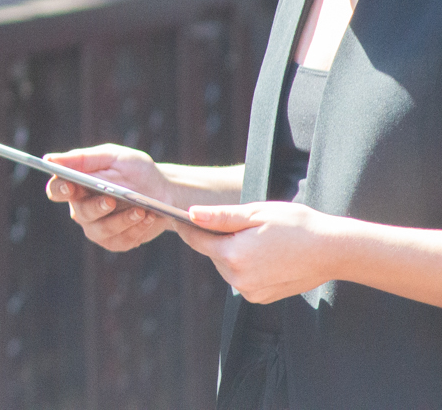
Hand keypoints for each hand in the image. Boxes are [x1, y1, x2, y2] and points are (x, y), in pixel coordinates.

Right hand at [43, 145, 180, 251]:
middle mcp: (82, 208)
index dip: (59, 189)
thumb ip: (82, 159)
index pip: (56, 190)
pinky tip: (147, 217)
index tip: (70, 186)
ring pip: (100, 230)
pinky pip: (119, 241)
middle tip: (112, 200)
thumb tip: (50, 159)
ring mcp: (98, 227)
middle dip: (96, 207)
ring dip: (121, 220)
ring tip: (141, 210)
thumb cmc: (135, 170)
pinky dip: (135, 230)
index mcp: (76, 185)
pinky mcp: (115, 241)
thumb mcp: (113, 157)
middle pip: (79, 212)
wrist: (165, 191)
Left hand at [182, 201, 350, 303]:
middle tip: (241, 224)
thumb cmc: (295, 225)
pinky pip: (241, 278)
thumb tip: (190, 214)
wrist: (332, 250)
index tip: (178, 216)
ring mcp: (250, 291)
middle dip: (218, 238)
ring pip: (226, 266)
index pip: (196, 240)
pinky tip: (266, 255)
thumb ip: (220, 217)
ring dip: (233, 252)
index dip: (187, 226)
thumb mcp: (256, 213)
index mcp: (233, 255)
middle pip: (212, 253)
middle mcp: (238, 278)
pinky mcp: (261, 297)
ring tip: (259, 239)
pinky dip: (246, 265)